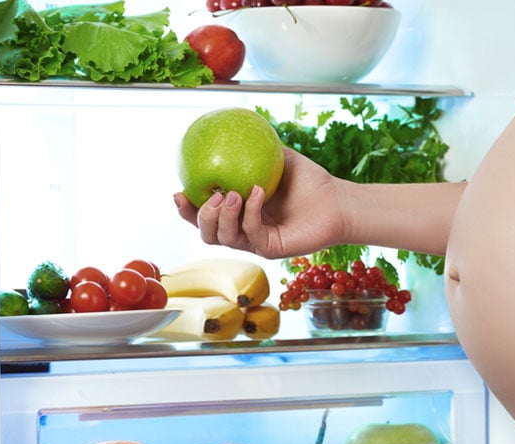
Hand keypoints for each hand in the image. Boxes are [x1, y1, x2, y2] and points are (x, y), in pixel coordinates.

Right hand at [174, 147, 344, 258]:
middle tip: (208, 195)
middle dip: (198, 216)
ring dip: (222, 215)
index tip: (177, 192)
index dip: (187, 209)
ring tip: (231, 193)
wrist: (337, 200)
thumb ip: (253, 148)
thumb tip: (227, 125)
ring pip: (223, 238)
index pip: (205, 215)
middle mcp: (245, 229)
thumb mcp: (277, 158)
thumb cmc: (310, 181)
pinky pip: (251, 232)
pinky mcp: (272, 248)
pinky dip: (249, 212)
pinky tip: (257, 192)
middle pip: (207, 233)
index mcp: (240, 212)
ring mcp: (257, 241)